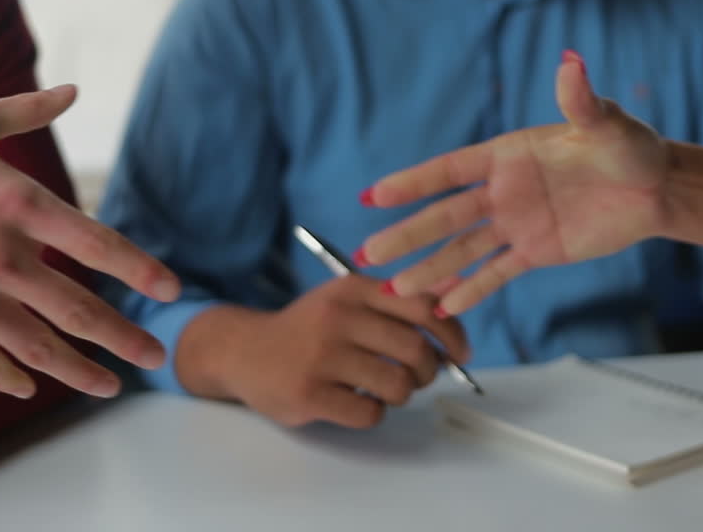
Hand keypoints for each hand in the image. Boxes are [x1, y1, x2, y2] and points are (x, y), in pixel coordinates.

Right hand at [0, 85, 180, 398]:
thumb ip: (24, 111)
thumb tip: (74, 91)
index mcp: (15, 203)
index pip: (96, 243)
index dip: (140, 269)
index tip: (171, 288)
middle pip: (78, 310)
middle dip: (124, 337)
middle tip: (157, 354)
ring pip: (40, 348)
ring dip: (81, 371)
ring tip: (112, 384)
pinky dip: (13, 377)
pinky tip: (32, 387)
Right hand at [181, 275, 469, 428]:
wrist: (244, 350)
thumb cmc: (309, 328)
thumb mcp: (347, 299)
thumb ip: (395, 301)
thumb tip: (455, 298)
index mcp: (353, 289)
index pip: (422, 305)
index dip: (451, 332)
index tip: (459, 353)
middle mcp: (338, 317)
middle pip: (415, 349)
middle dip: (428, 371)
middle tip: (419, 377)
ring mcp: (321, 356)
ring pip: (397, 385)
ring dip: (402, 395)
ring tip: (386, 390)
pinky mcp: (309, 393)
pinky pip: (368, 413)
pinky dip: (373, 413)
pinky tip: (357, 402)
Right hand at [358, 51, 667, 315]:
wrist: (657, 188)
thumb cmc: (631, 147)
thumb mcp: (608, 124)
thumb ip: (583, 101)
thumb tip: (572, 64)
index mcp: (509, 155)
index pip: (451, 170)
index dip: (413, 183)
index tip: (376, 195)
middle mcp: (504, 190)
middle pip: (446, 216)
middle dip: (406, 234)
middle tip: (367, 252)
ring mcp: (517, 222)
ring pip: (463, 249)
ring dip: (429, 267)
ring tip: (393, 287)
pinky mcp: (537, 250)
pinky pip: (496, 272)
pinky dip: (470, 289)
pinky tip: (442, 305)